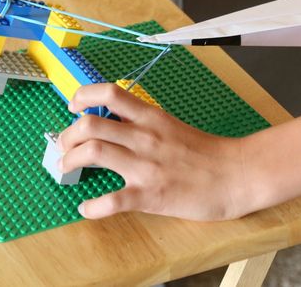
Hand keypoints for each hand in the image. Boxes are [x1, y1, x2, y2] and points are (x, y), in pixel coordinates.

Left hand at [57, 83, 249, 220]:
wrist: (237, 174)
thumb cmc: (208, 153)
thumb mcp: (172, 127)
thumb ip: (144, 124)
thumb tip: (114, 122)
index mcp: (152, 117)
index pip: (109, 92)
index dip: (83, 96)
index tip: (73, 106)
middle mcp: (145, 137)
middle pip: (90, 123)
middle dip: (67, 135)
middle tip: (64, 145)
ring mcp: (146, 166)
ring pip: (93, 151)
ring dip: (70, 160)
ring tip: (68, 168)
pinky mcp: (151, 195)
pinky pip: (111, 201)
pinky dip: (92, 207)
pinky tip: (88, 208)